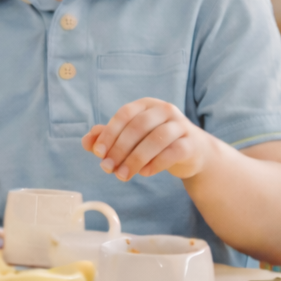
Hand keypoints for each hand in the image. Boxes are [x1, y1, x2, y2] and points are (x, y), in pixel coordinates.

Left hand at [82, 97, 216, 181]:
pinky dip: (156, 164)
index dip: (109, 133)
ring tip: (122, 175)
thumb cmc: (155, 142)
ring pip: (155, 140)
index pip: (124, 115)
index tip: (98, 153)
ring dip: (135, 159)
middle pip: (138, 127)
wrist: (194, 151)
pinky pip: (173, 152)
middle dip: (119, 149)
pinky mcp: (191, 144)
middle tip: (107, 168)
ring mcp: (180, 125)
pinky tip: (144, 173)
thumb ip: (108, 137)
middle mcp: (164, 110)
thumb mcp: (132, 137)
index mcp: (146, 104)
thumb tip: (86, 142)